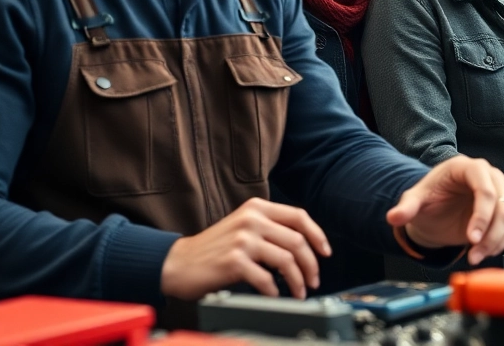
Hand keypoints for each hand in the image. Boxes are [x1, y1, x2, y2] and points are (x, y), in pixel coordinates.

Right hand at [160, 198, 329, 300]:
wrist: (177, 263)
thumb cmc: (213, 249)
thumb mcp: (243, 228)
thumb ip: (270, 229)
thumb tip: (305, 247)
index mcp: (257, 208)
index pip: (299, 217)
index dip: (318, 236)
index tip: (326, 253)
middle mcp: (252, 220)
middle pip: (297, 241)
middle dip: (311, 265)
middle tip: (313, 281)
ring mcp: (243, 239)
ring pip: (287, 260)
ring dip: (298, 281)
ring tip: (299, 293)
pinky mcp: (234, 261)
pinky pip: (266, 278)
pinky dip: (274, 290)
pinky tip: (274, 294)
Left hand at [386, 155, 503, 265]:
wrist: (438, 207)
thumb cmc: (429, 199)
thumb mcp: (416, 201)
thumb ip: (407, 208)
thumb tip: (393, 217)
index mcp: (468, 167)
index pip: (485, 189)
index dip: (481, 215)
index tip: (472, 238)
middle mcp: (490, 175)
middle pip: (503, 204)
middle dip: (491, 233)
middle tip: (474, 253)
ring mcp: (501, 190)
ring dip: (498, 240)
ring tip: (476, 256)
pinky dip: (503, 241)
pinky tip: (486, 252)